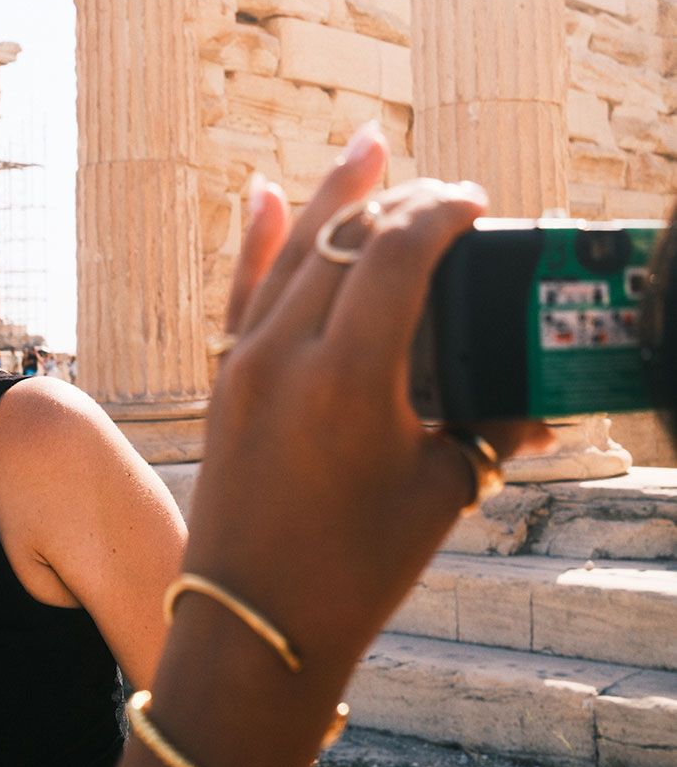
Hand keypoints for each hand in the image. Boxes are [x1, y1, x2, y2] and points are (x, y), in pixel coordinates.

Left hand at [188, 125, 551, 664]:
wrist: (254, 622)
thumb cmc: (354, 569)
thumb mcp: (438, 493)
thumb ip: (489, 432)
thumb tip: (540, 402)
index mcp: (347, 377)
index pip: (398, 254)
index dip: (442, 212)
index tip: (476, 200)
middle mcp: (286, 353)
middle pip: (346, 240)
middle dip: (401, 202)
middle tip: (445, 193)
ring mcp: (246, 361)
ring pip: (293, 251)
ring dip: (335, 196)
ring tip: (369, 144)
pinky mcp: (225, 378)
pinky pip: (242, 291)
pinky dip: (256, 239)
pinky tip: (262, 191)